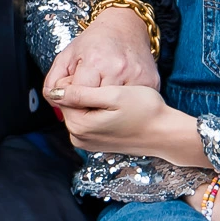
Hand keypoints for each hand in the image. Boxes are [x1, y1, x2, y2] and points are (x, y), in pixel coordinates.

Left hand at [44, 4, 157, 100]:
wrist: (127, 26)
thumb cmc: (95, 41)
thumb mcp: (68, 55)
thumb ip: (54, 79)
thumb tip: (54, 100)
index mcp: (96, 60)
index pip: (78, 95)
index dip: (73, 98)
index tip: (75, 92)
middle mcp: (119, 68)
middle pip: (97, 104)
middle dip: (89, 104)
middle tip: (90, 92)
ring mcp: (138, 76)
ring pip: (117, 108)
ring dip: (108, 106)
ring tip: (104, 92)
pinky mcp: (152, 83)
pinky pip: (134, 103)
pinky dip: (126, 103)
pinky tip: (121, 93)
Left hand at [49, 81, 205, 167]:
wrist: (165, 133)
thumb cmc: (145, 111)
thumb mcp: (114, 95)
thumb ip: (81, 94)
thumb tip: (54, 93)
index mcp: (80, 125)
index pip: (62, 94)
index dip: (77, 79)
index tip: (100, 77)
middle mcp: (80, 138)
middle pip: (70, 104)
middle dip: (83, 91)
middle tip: (109, 86)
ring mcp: (88, 142)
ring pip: (79, 110)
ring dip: (91, 100)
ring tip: (115, 97)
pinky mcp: (97, 142)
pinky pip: (89, 119)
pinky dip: (97, 110)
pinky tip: (116, 107)